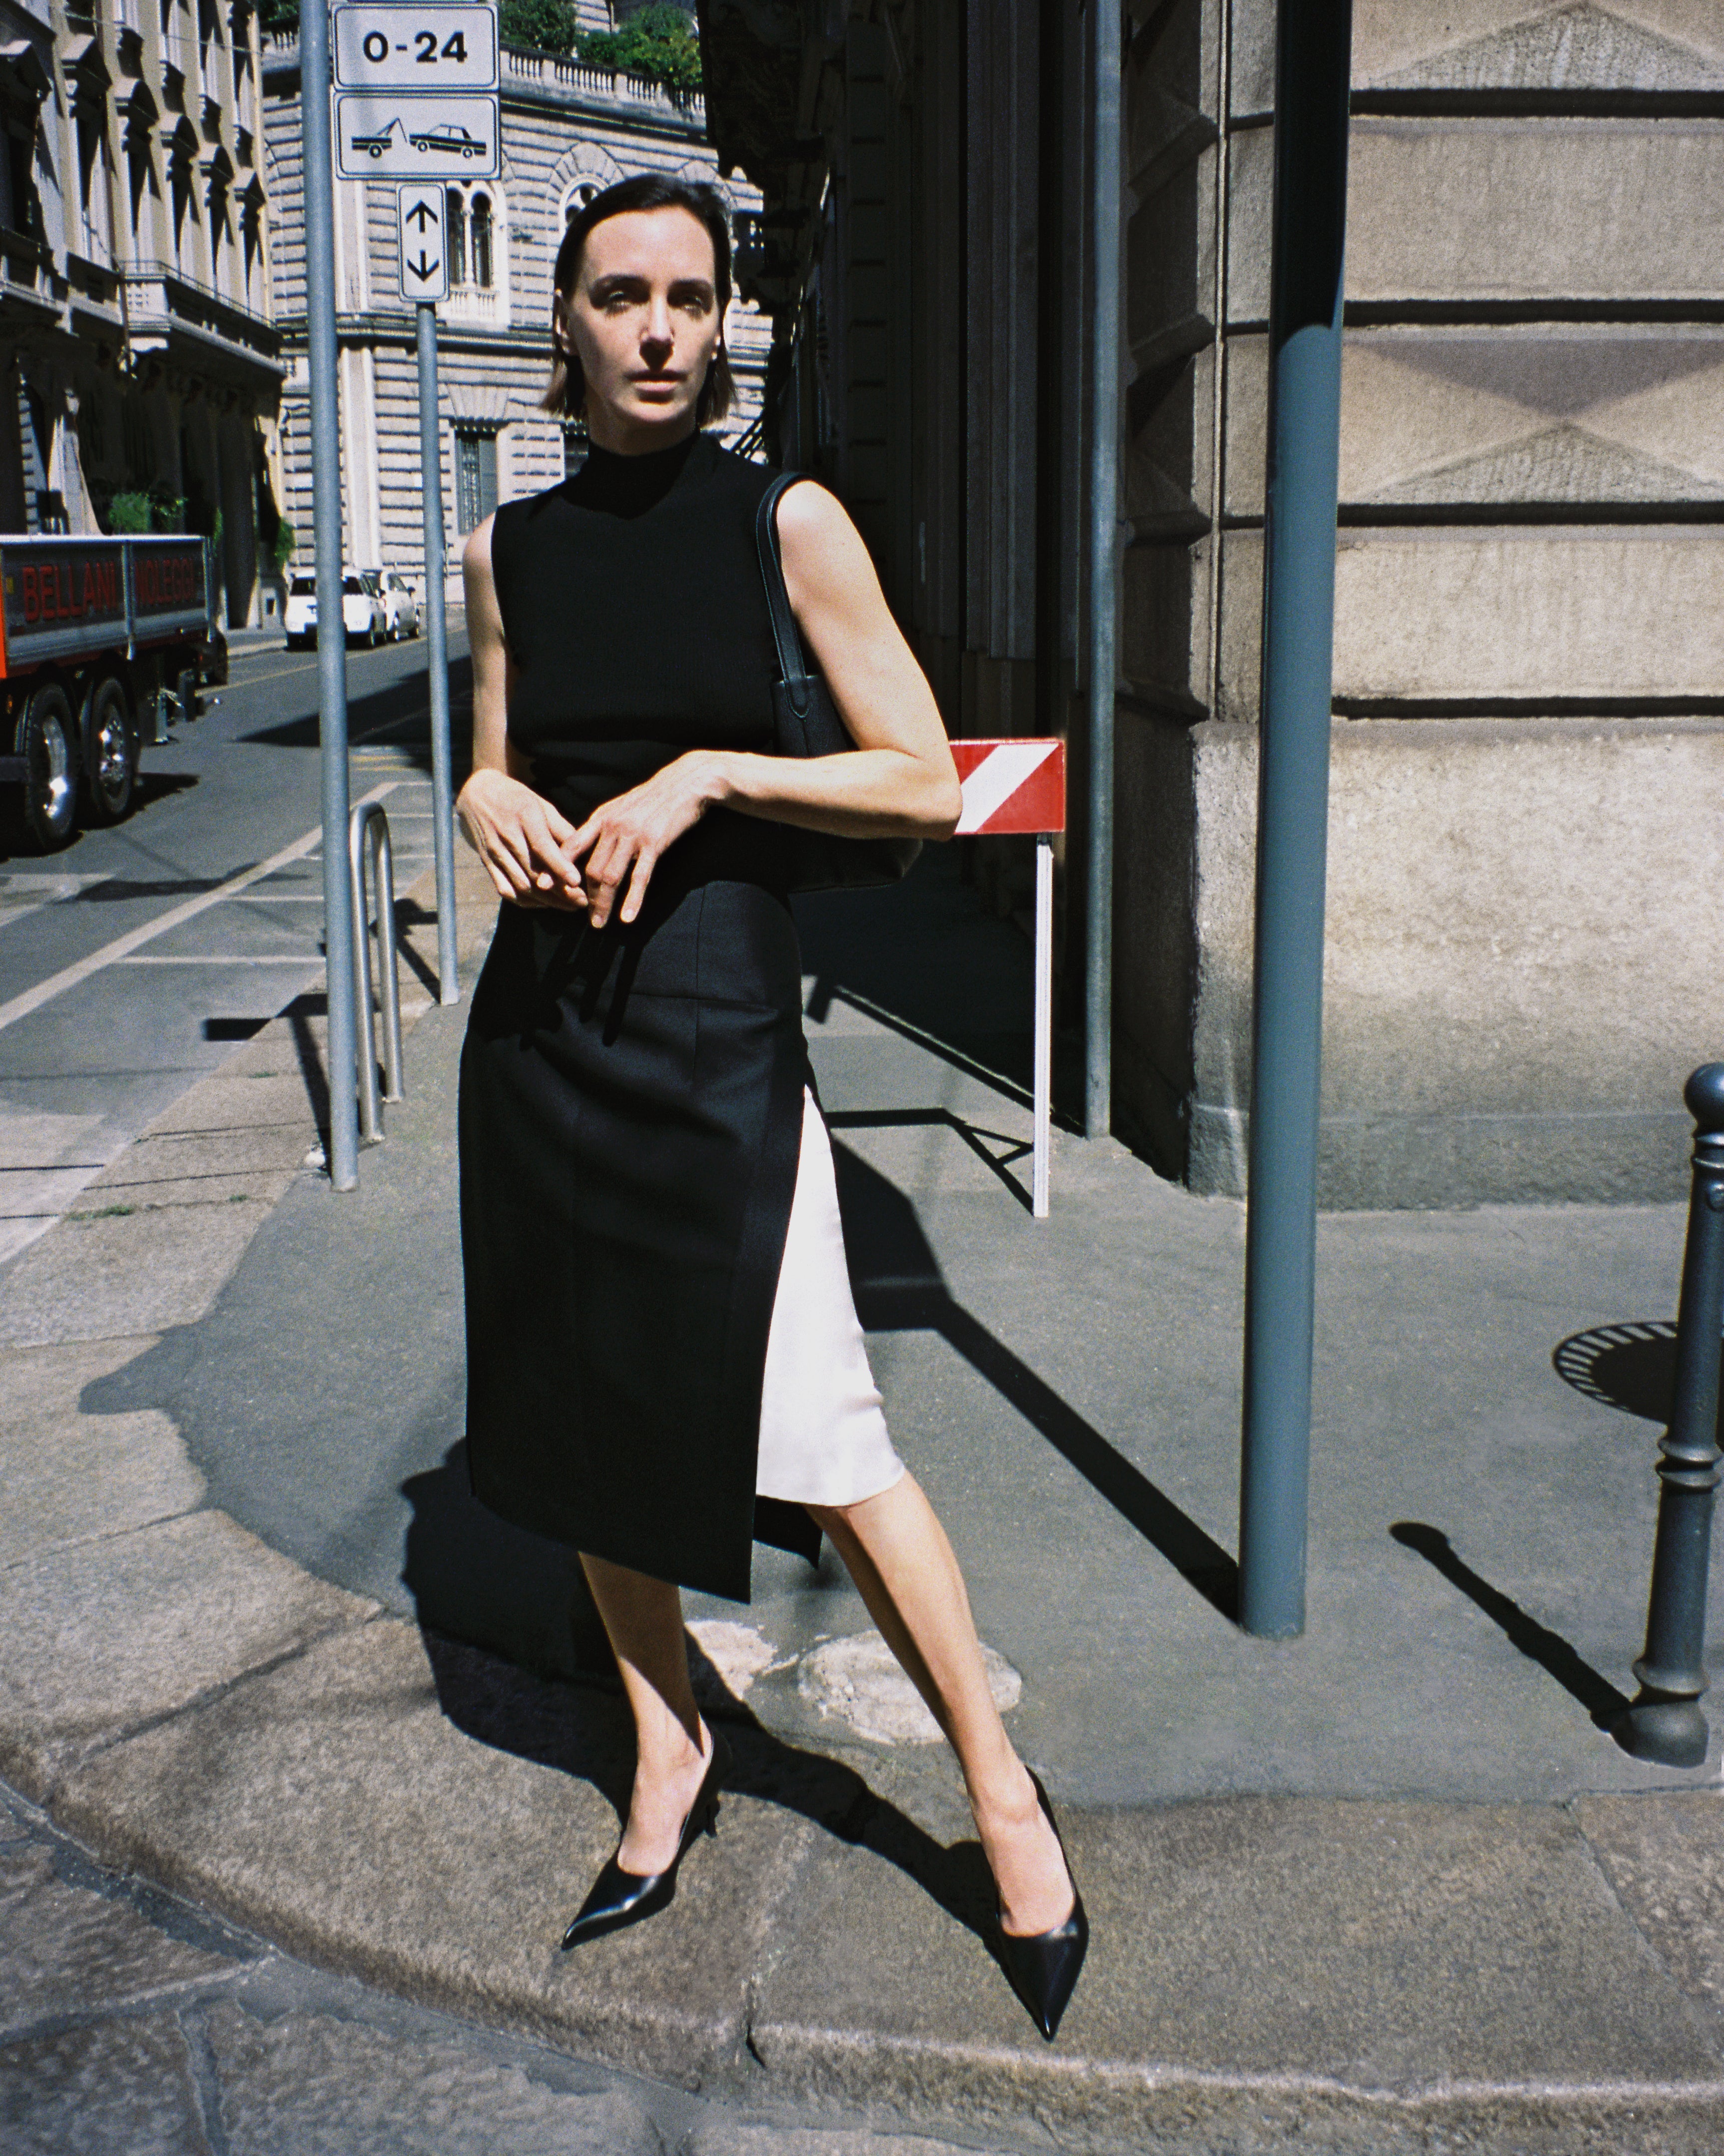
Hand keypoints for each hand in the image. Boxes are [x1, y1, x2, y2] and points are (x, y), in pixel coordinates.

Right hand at [455, 768, 584, 909]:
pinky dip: (525, 901)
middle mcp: (507, 835)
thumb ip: (561, 828)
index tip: (576, 881)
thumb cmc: (517, 799)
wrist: (476, 793)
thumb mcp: (541, 804)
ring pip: (520, 885)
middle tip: (582, 901)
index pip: (541, 845)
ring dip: (546, 901)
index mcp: (524, 815)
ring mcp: (494, 851)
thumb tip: (582, 852)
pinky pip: (505, 889)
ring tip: (569, 906)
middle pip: (533, 871)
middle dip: (560, 891)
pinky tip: (543, 903)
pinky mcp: (486, 863)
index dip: (559, 865)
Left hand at [569, 751, 727, 928]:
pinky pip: (640, 877)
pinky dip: (632, 900)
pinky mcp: (654, 843)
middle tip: (583, 917)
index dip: (557, 868)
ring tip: (599, 923)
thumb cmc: (654, 796)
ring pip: (610, 876)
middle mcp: (612, 826)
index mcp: (601, 817)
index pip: (571, 846)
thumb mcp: (621, 806)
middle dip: (584, 896)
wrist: (686, 783)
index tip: (544, 887)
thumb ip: (603, 825)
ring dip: (603, 903)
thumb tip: (586, 844)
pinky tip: (627, 918)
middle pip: (590, 868)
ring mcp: (632, 835)